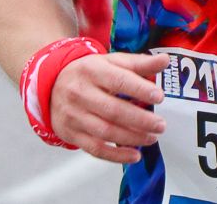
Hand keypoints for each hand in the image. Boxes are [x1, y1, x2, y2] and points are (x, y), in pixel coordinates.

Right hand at [51, 51, 167, 163]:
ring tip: (152, 138)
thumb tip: (165, 60)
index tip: (159, 96)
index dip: (139, 89)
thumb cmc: (88, 74)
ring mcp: (74, 115)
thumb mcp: (110, 62)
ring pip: (105, 131)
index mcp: (92, 70)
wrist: (51, 86)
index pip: (118, 80)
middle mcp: (80, 93)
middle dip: (140, 120)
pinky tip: (134, 155)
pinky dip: (116, 155)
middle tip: (161, 125)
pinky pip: (95, 149)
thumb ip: (138, 63)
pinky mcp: (71, 134)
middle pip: (113, 110)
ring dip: (132, 138)